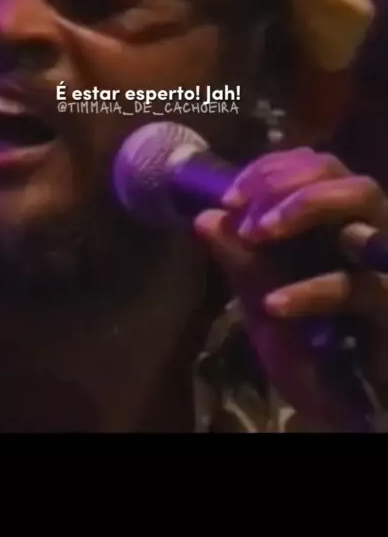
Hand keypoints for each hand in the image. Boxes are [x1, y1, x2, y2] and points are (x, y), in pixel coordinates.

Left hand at [194, 147, 387, 430]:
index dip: (267, 170)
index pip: (308, 166)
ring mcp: (385, 257)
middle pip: (335, 170)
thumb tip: (204, 218)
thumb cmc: (309, 350)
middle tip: (240, 211)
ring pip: (363, 195)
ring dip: (304, 205)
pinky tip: (274, 304)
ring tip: (258, 233)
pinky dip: (313, 289)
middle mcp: (364, 226)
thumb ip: (239, 262)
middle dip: (281, 180)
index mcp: (333, 221)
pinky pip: (360, 282)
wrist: (342, 407)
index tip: (228, 199)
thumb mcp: (262, 302)